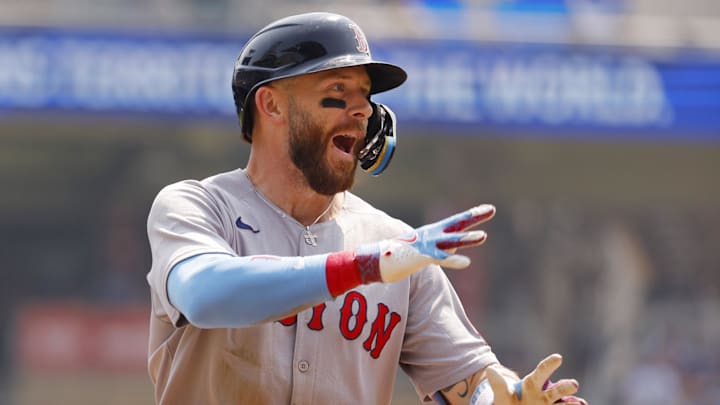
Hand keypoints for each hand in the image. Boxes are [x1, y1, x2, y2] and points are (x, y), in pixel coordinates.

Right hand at [373, 204, 494, 281]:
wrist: (379, 259)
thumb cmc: (402, 255)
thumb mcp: (425, 250)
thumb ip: (441, 249)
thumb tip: (452, 252)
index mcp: (433, 232)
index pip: (457, 221)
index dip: (473, 215)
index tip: (489, 208)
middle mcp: (432, 235)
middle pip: (457, 224)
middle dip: (474, 217)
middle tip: (492, 209)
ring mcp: (428, 245)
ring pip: (452, 241)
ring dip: (468, 239)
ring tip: (484, 236)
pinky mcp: (422, 257)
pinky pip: (440, 258)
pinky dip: (453, 260)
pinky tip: (467, 263)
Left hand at [486, 354, 586, 404]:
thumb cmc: (508, 401)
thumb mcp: (502, 394)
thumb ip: (499, 385)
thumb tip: (490, 371)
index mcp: (532, 384)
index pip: (541, 372)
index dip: (549, 365)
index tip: (558, 357)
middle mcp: (544, 395)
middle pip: (556, 391)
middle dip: (564, 388)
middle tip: (573, 385)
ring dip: (571, 404)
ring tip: (579, 404)